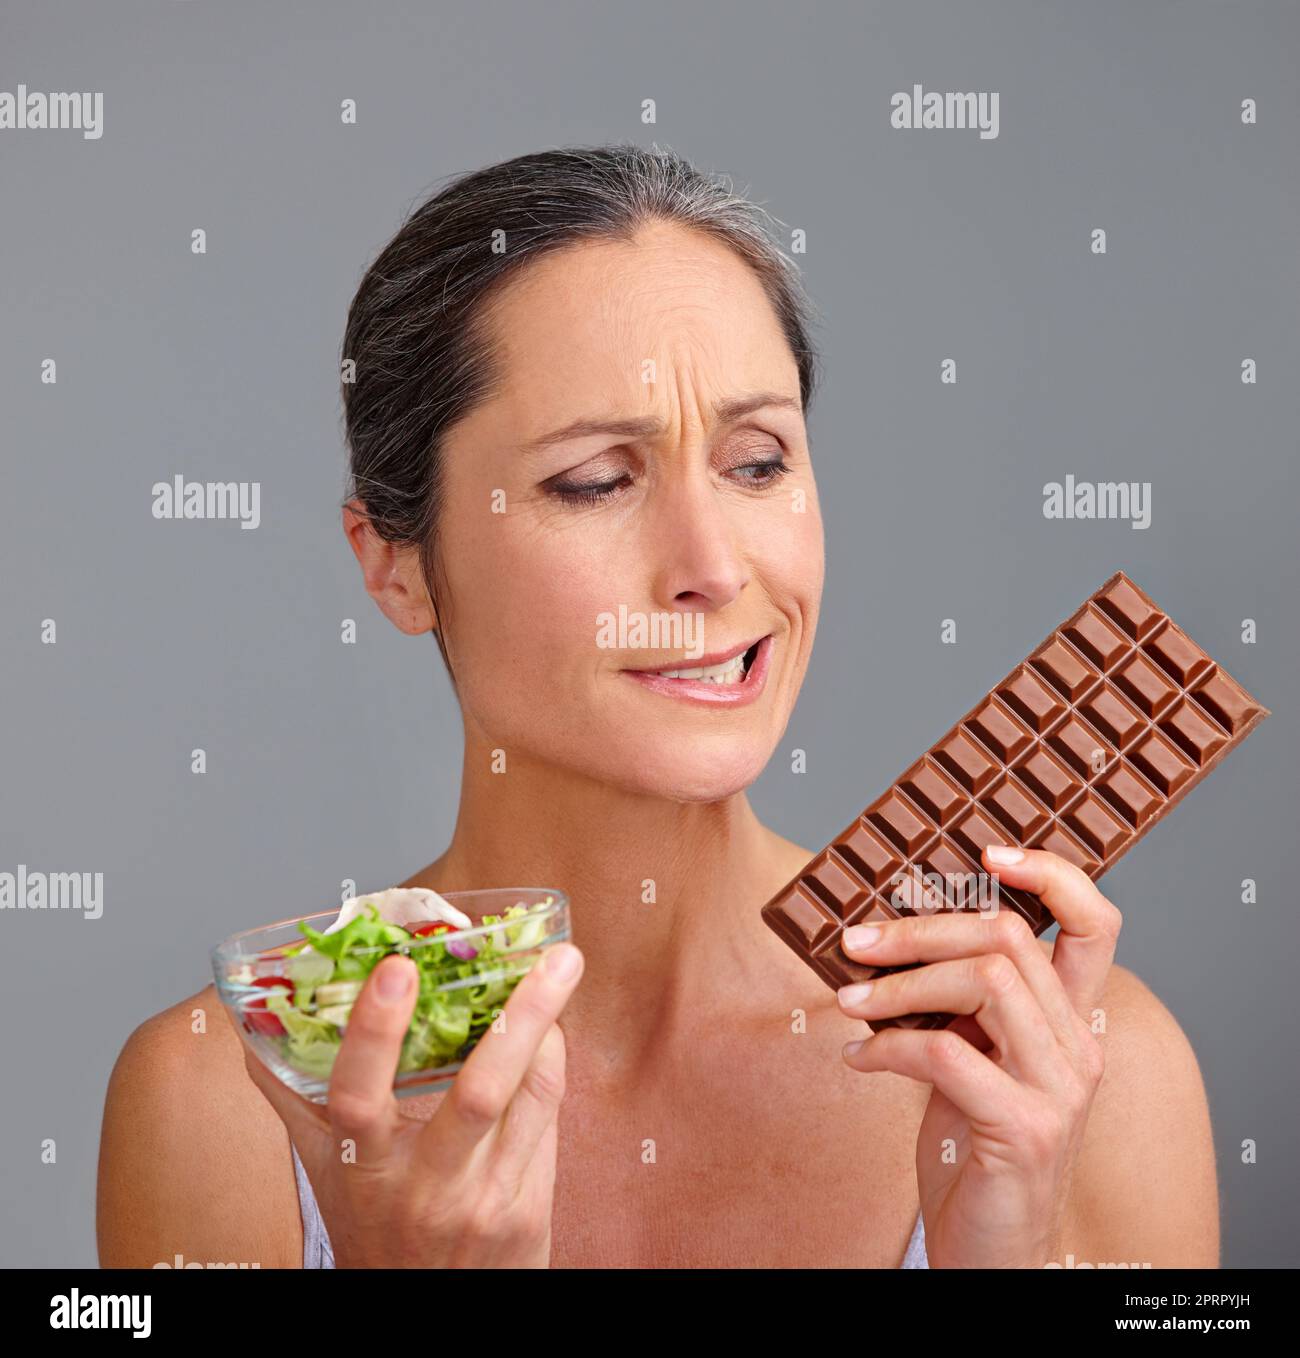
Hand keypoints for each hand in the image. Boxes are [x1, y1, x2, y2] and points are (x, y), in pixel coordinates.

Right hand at [241, 940, 584, 1266]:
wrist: (425, 1314)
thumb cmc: (371, 1225)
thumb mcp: (323, 1170)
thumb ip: (293, 1095)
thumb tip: (253, 1020)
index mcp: (361, 1166)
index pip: (357, 1096)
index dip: (375, 1031)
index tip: (397, 967)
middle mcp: (424, 1186)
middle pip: (480, 1092)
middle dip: (524, 1016)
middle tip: (558, 956)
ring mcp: (483, 1199)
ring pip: (531, 1098)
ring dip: (550, 1027)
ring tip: (560, 967)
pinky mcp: (527, 1211)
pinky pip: (547, 1119)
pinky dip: (550, 1064)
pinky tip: (548, 1030)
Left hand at [836, 846, 1120, 1267]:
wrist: (993, 1251)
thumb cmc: (973, 1146)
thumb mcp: (973, 1059)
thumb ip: (958, 1003)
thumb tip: (889, 933)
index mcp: (1072, 1021)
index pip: (1096, 923)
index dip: (1051, 873)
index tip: (986, 851)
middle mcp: (1079, 1047)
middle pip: (1008, 939)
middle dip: (920, 928)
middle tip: (856, 939)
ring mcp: (1060, 1090)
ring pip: (983, 983)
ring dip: (899, 982)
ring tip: (848, 1000)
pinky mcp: (1023, 1130)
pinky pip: (945, 1054)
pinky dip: (887, 1046)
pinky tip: (857, 1058)